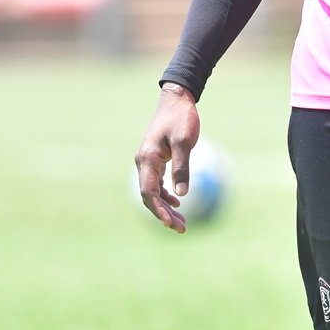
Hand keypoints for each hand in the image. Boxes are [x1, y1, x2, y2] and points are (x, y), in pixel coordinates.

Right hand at [135, 83, 199, 232]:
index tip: (170, 223)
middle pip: (150, 196)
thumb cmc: (181, 119)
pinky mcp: (155, 160)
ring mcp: (148, 162)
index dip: (158, 209)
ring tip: (182, 223)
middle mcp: (144, 162)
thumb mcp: (185, 142)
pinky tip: (177, 202)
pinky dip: (166, 195)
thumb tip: (182, 194)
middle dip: (164, 214)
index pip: (148, 192)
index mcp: (147, 159)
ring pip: (153, 192)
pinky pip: (157, 183)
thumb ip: (182, 168)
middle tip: (182, 229)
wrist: (176, 100)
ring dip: (166, 207)